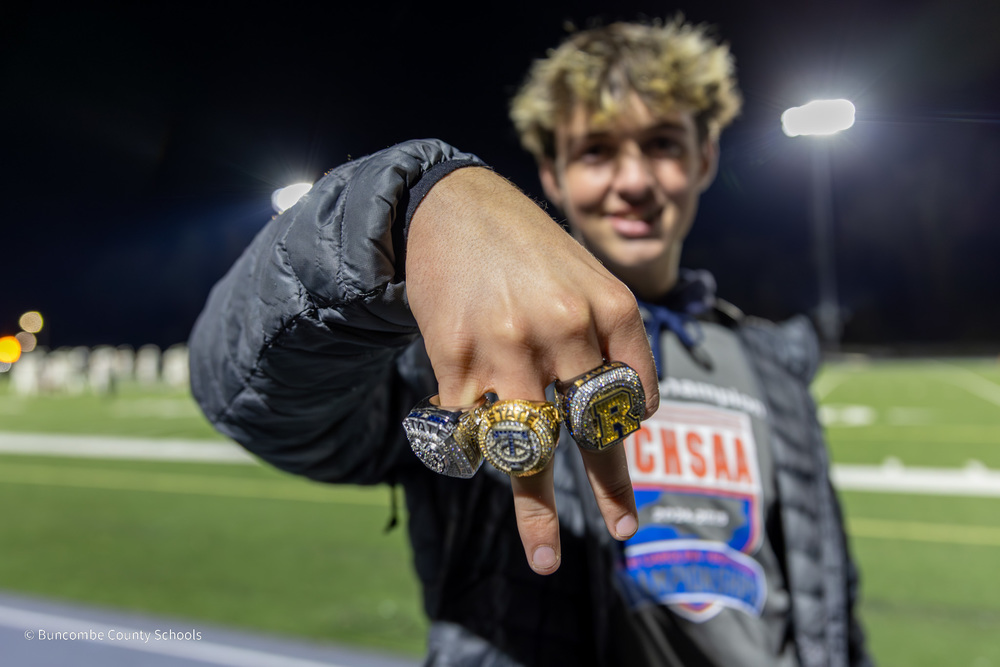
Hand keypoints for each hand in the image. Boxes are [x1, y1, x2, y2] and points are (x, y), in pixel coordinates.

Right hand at [406, 167, 658, 573]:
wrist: (449, 204)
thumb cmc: (526, 247)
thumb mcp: (587, 273)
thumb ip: (612, 335)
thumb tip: (627, 417)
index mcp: (610, 305)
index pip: (637, 396)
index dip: (628, 425)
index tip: (617, 439)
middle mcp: (564, 328)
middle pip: (593, 431)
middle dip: (610, 489)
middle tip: (624, 530)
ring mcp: (506, 347)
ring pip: (529, 448)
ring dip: (537, 512)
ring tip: (547, 559)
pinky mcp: (454, 360)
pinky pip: (471, 429)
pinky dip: (472, 450)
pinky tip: (465, 444)